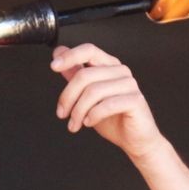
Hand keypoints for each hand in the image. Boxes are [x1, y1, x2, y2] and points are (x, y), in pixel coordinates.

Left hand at [50, 43, 164, 159]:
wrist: (134, 139)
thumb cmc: (113, 118)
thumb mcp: (87, 96)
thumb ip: (75, 74)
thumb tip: (59, 53)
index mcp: (109, 65)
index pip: (89, 50)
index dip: (70, 56)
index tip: (53, 66)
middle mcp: (120, 71)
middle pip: (85, 75)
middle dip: (67, 97)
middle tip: (62, 114)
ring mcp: (129, 85)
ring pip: (93, 91)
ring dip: (78, 111)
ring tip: (74, 124)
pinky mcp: (135, 100)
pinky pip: (107, 105)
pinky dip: (93, 115)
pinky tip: (89, 122)